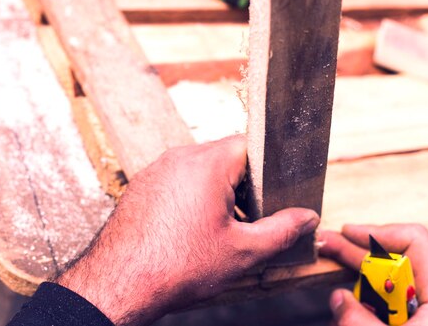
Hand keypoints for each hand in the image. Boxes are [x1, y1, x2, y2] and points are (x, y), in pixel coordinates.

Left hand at [57, 135, 319, 325]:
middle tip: (247, 218)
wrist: (120, 282)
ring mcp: (156, 170)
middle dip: (241, 185)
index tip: (272, 193)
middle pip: (224, 158)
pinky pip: (176, 181)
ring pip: (199, 170)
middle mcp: (178, 158)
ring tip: (218, 228)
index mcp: (206, 163)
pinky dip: (190, 198)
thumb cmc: (177, 266)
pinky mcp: (142, 186)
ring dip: (215, 192)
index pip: (249, 145)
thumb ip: (281, 230)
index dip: (266, 168)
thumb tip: (307, 218)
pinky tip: (191, 229)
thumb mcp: (242, 251)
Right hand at [320, 224, 427, 325]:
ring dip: (363, 281)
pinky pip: (394, 305)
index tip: (346, 233)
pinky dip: (372, 303)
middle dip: (360, 253)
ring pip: (393, 283)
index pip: (413, 241)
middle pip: (398, 260)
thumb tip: (340, 299)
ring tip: (337, 279)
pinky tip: (354, 307)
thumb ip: (354, 318)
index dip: (376, 232)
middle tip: (329, 246)